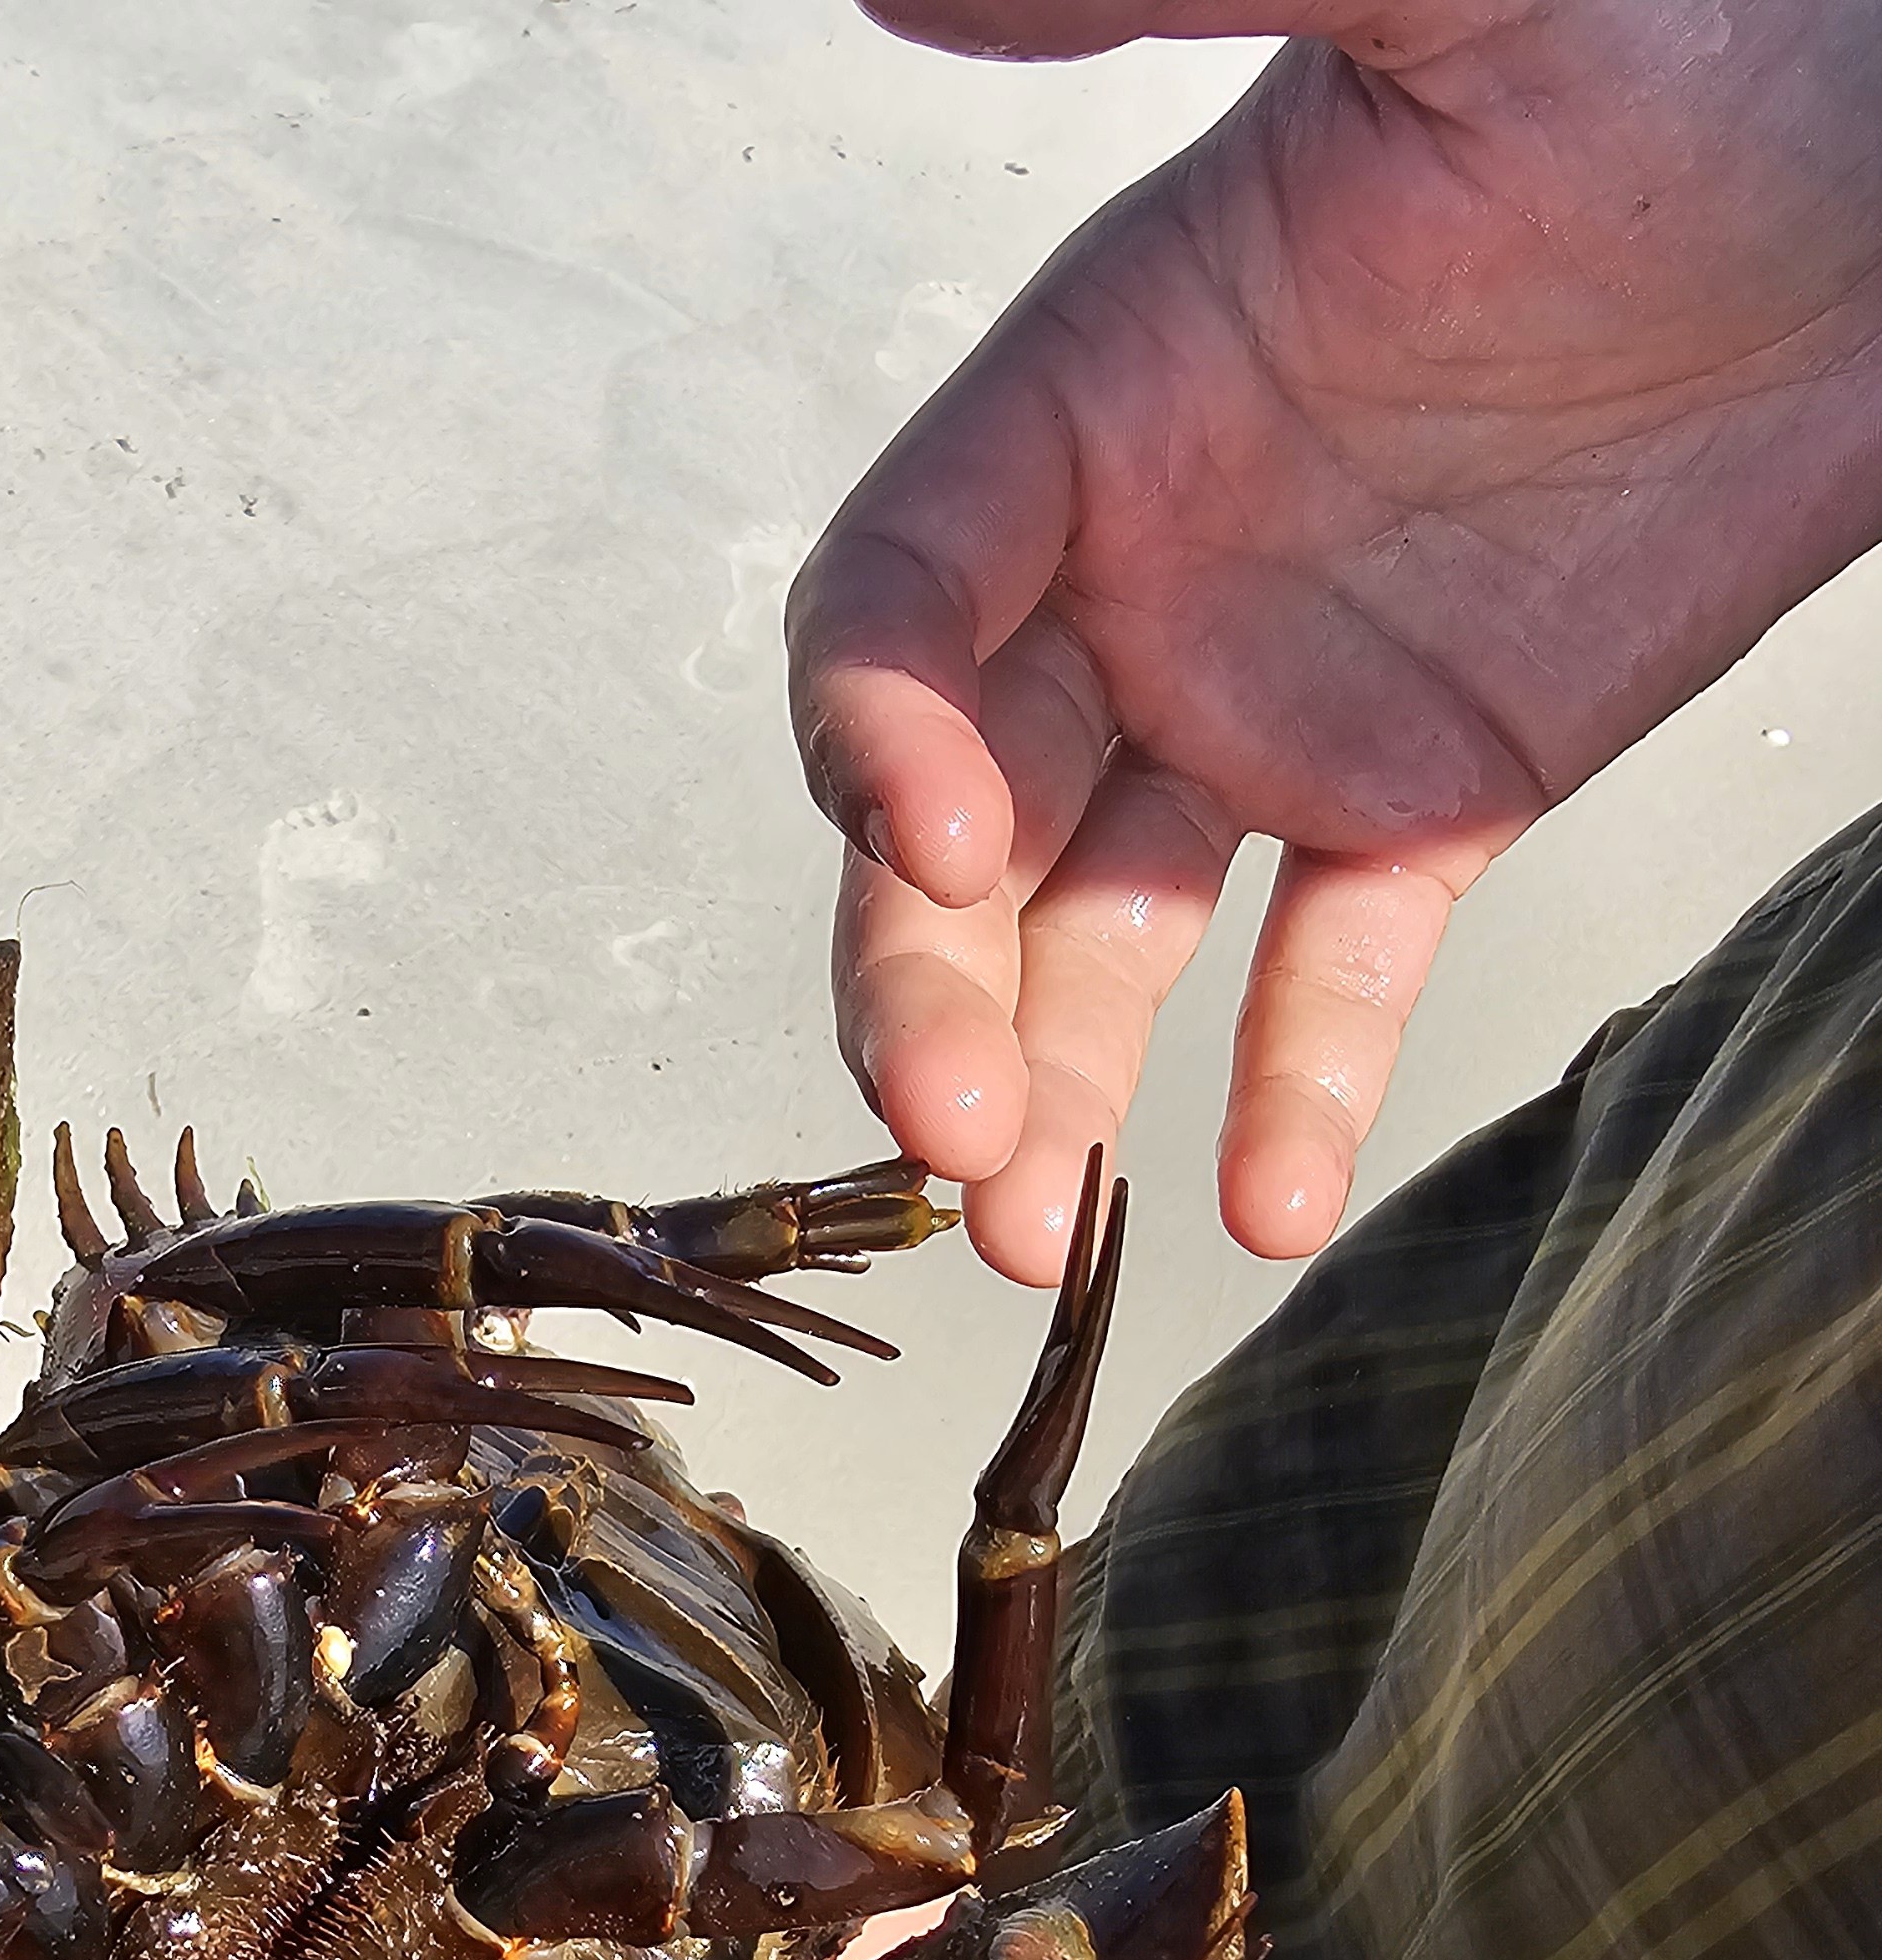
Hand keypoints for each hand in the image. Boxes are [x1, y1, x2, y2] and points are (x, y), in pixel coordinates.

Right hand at [794, 0, 1881, 1276]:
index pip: (900, 606)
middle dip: (925, 987)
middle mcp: (1142, 581)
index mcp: (1092, 405)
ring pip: (1103, 934)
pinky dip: (1297, 1088)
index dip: (877, 733)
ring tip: (1038, 1240)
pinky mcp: (1428, 797)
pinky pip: (1333, 967)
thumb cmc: (1683, 34)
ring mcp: (1274, 704)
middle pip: (959, 826)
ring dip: (1052, 1088)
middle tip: (952, 1134)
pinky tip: (1269, 1202)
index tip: (937, 838)